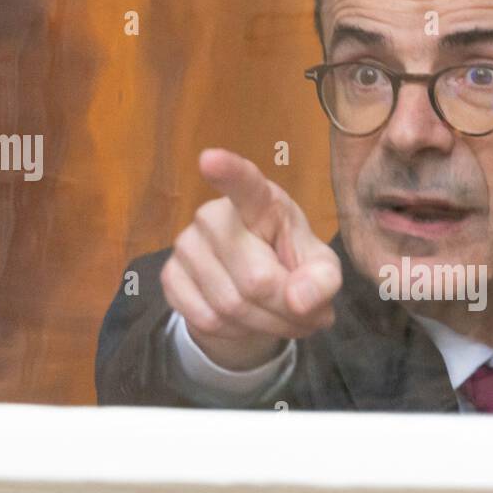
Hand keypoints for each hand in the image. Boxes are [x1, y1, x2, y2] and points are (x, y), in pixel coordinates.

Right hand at [161, 149, 341, 370]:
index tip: (210, 159)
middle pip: (255, 280)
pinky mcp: (170, 277)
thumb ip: (323, 280)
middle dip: (286, 310)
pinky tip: (248, 321)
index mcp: (261, 202)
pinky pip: (208, 320)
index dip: (228, 171)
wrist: (255, 292)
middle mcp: (214, 215)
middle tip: (307, 317)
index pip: (244, 184)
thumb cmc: (292, 265)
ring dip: (267, 326)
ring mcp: (186, 246)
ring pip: (231, 306)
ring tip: (284, 320)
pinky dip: (237, 333)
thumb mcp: (322, 270)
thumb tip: (298, 301)